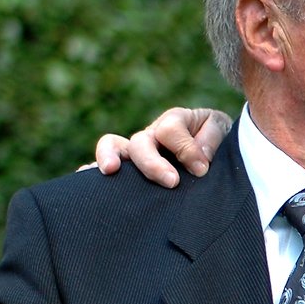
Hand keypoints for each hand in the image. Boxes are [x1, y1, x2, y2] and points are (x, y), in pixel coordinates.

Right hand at [93, 107, 232, 187]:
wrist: (212, 145)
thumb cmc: (213, 137)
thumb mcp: (219, 130)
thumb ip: (211, 138)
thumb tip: (198, 160)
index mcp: (174, 121)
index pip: (170, 130)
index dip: (186, 149)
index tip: (202, 169)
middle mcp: (151, 135)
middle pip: (141, 142)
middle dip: (152, 163)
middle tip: (171, 182)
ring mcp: (136, 151)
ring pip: (114, 146)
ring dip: (109, 156)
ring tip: (110, 170)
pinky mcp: (129, 168)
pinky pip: (104, 166)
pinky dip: (91, 171)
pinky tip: (85, 177)